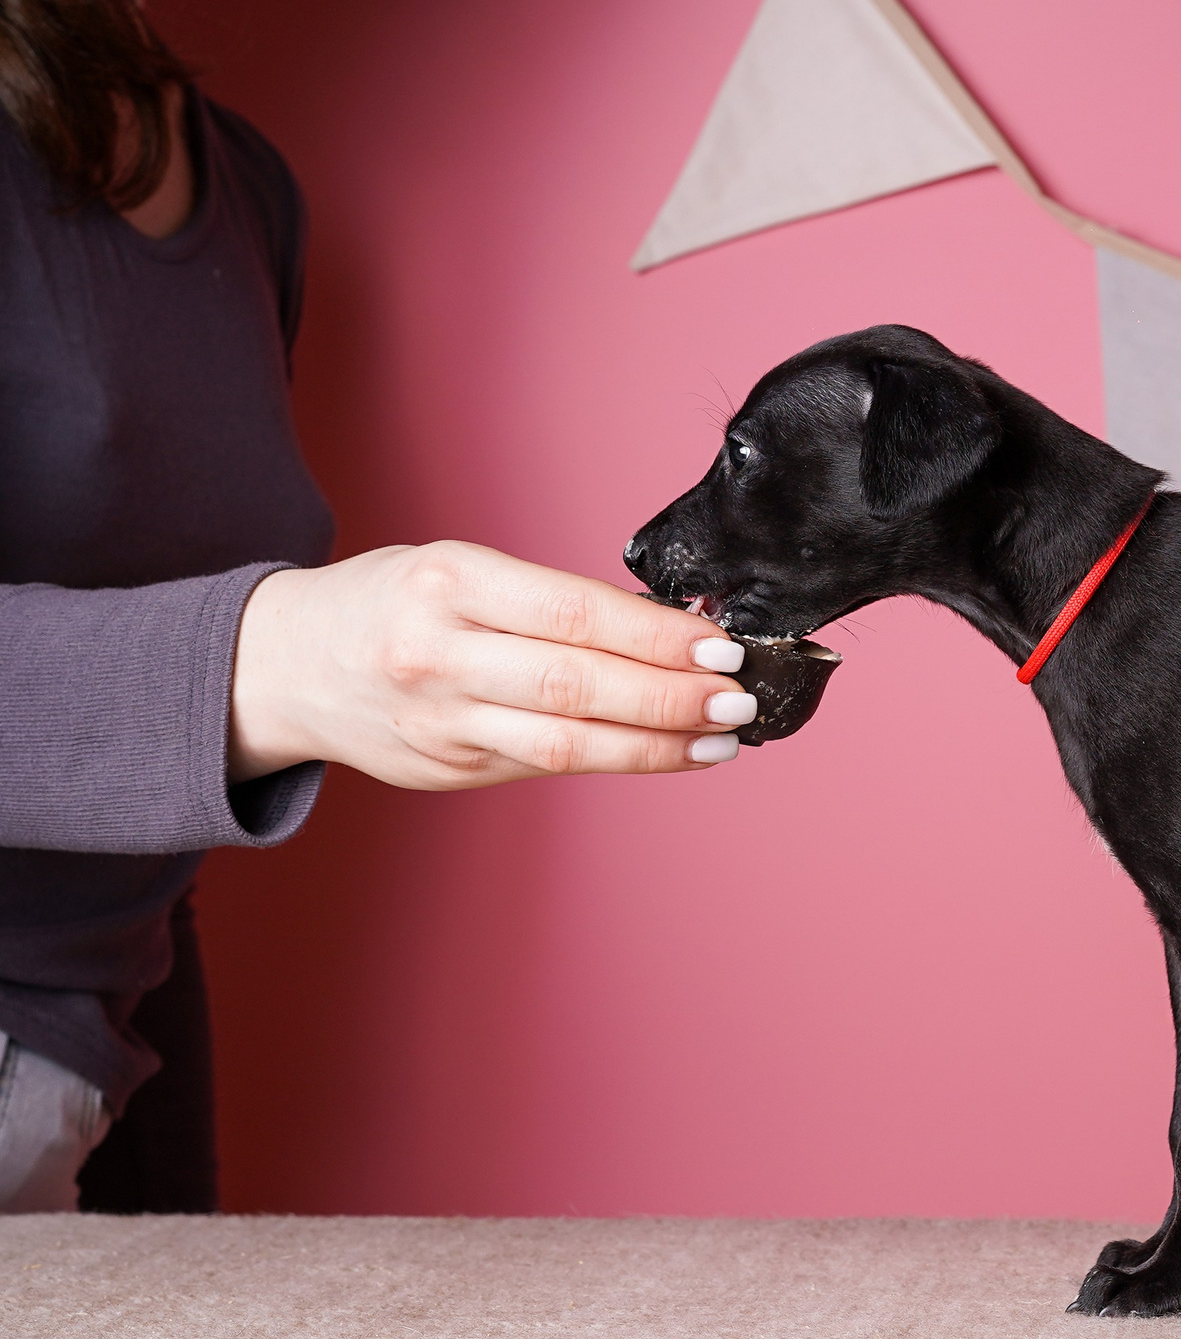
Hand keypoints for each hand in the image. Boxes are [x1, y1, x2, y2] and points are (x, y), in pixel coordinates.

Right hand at [227, 541, 758, 788]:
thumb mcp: (459, 570)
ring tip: (721, 737)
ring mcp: (441, 721)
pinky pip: (547, 765)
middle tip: (738, 698)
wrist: (283, 664)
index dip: (657, 636)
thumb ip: (549, 602)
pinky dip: (616, 760)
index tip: (720, 646)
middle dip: (671, 696)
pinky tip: (667, 753)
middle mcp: (439, 654)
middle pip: (578, 685)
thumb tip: (668, 631)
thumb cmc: (391, 603)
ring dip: (657, 743)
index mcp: (449, 584)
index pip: (577, 613)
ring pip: (567, 742)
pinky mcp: (448, 769)